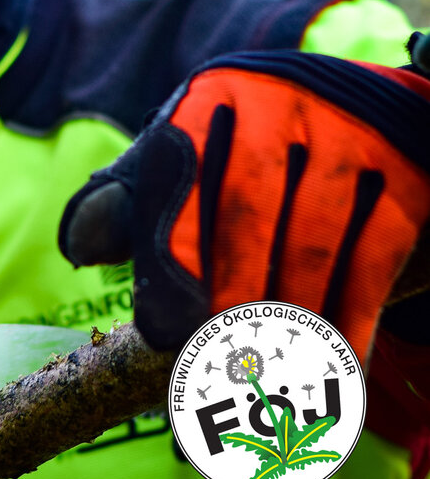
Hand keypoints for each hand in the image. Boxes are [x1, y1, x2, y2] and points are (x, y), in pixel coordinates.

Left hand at [59, 51, 429, 360]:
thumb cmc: (251, 142)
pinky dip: (353, 316)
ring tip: (268, 381)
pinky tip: (334, 364)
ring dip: (288, 317)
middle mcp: (277, 101)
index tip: (161, 333)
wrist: (356, 99)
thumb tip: (81, 246)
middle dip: (229, 297)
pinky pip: (375, 253)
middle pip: (245, 210)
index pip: (177, 178)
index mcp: (209, 98)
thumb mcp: (189, 149)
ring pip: (311, 238)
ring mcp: (347, 131)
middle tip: (216, 367)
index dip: (169, 259)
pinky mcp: (406, 168)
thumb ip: (137, 195)